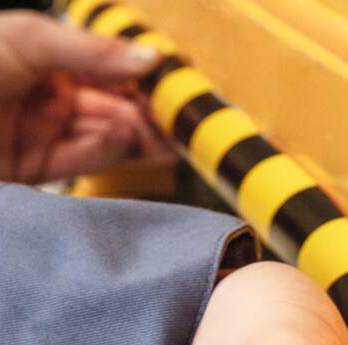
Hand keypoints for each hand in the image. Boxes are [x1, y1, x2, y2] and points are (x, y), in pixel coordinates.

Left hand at [0, 12, 172, 182]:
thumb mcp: (29, 40)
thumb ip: (93, 52)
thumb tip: (154, 56)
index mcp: (44, 57)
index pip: (110, 67)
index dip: (145, 75)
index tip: (179, 84)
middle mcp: (47, 94)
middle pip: (113, 104)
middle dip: (149, 111)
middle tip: (185, 119)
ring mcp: (43, 132)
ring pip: (104, 134)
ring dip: (135, 133)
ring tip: (167, 133)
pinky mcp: (36, 168)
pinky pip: (82, 158)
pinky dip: (106, 148)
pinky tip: (125, 136)